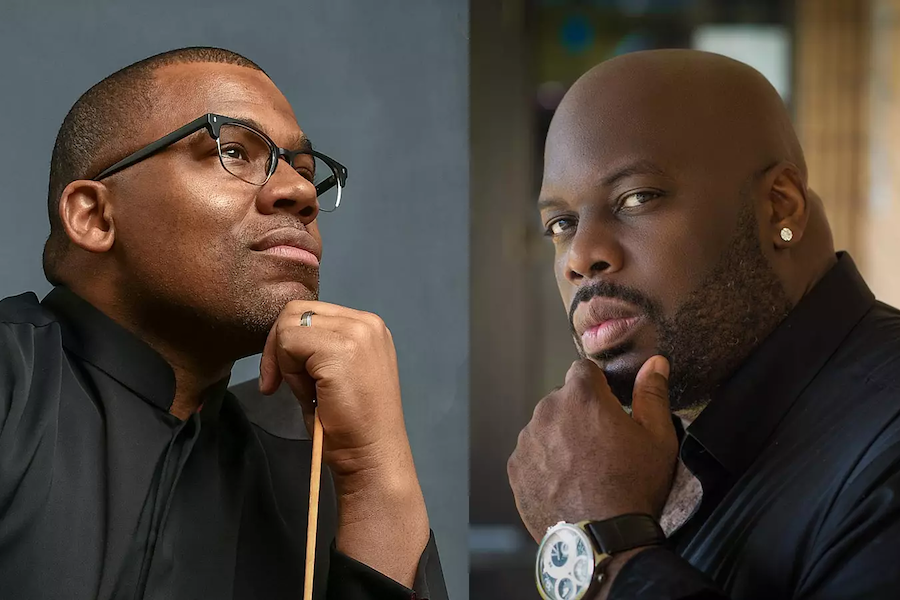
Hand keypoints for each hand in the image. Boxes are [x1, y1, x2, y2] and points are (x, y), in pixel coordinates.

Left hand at [258, 301, 428, 586]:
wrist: (372, 455)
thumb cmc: (352, 425)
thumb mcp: (337, 373)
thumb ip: (320, 347)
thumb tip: (284, 335)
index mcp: (369, 326)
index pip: (311, 311)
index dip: (289, 343)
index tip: (287, 379)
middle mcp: (367, 322)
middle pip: (296, 311)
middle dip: (280, 348)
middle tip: (284, 385)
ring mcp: (356, 333)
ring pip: (289, 325)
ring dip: (286, 361)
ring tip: (305, 392)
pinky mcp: (339, 349)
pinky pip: (288, 342)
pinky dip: (288, 371)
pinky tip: (307, 395)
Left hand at [507, 356, 677, 541]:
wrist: (602, 541)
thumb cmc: (633, 488)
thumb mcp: (657, 438)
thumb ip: (652, 394)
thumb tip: (655, 363)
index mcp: (582, 396)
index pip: (584, 370)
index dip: (599, 387)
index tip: (609, 407)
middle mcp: (547, 411)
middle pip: (562, 399)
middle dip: (579, 414)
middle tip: (601, 445)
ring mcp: (527, 440)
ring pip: (545, 427)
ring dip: (559, 438)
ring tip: (583, 469)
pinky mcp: (516, 468)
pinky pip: (530, 454)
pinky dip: (544, 463)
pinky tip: (566, 483)